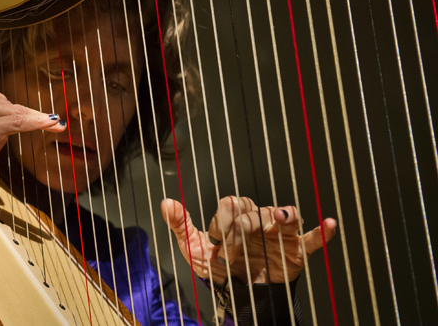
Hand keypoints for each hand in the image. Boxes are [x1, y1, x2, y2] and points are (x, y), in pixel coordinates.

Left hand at [160, 196, 336, 284]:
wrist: (238, 294)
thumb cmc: (218, 266)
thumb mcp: (194, 248)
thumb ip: (181, 225)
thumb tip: (166, 203)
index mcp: (235, 216)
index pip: (231, 205)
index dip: (222, 222)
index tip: (215, 243)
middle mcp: (258, 220)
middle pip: (254, 211)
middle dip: (241, 229)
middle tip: (232, 251)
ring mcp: (278, 235)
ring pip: (283, 216)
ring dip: (283, 215)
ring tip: (282, 219)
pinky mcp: (296, 252)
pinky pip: (312, 239)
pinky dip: (322, 232)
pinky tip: (329, 225)